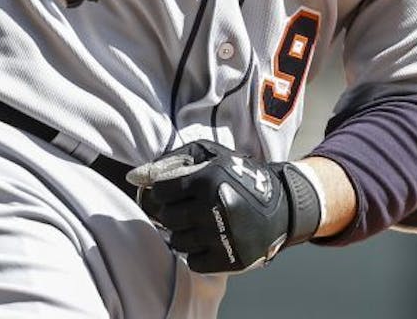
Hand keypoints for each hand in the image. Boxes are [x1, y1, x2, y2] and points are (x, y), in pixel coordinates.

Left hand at [129, 141, 320, 273]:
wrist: (281, 205)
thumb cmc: (240, 176)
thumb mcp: (211, 155)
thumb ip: (171, 161)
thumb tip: (134, 177)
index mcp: (208, 179)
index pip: (161, 191)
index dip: (166, 192)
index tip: (178, 192)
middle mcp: (214, 207)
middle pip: (167, 218)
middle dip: (173, 213)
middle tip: (189, 208)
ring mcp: (223, 236)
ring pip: (178, 241)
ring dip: (185, 232)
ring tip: (201, 222)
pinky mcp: (230, 258)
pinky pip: (194, 262)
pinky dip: (198, 252)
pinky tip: (211, 238)